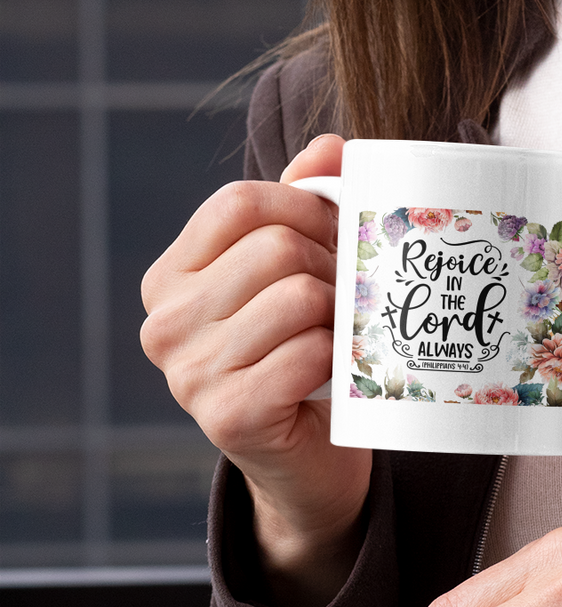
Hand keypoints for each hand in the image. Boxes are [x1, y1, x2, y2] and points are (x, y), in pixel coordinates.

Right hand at [140, 133, 371, 606]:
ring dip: (341, 310)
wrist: (308, 461)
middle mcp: (165, 324)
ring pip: (298, 295)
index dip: (306, 205)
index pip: (239, 201)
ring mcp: (189, 375)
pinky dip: (339, 355)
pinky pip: (308, 351)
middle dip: (333, 262)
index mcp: (172, 277)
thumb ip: (306, 201)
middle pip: (276, 246)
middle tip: (351, 292)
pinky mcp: (228, 417)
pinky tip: (338, 371)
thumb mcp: (298, 268)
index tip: (336, 233)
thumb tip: (330, 146)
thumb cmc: (302, 349)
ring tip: (344, 329)